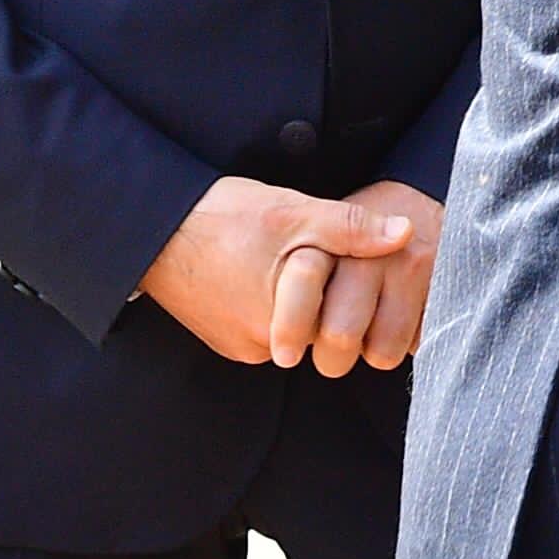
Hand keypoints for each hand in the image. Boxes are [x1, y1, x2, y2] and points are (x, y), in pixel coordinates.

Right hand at [140, 173, 421, 369]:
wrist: (153, 230)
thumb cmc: (224, 219)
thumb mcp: (296, 214)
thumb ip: (352, 227)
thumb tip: (405, 234)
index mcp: (284, 319)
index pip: (346, 321)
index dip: (356, 289)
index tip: (349, 262)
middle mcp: (262, 344)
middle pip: (321, 327)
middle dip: (330, 293)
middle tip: (317, 254)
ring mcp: (240, 345)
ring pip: (295, 326)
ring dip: (302, 297)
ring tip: (286, 256)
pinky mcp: (225, 340)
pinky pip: (267, 327)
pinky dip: (274, 302)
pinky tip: (264, 269)